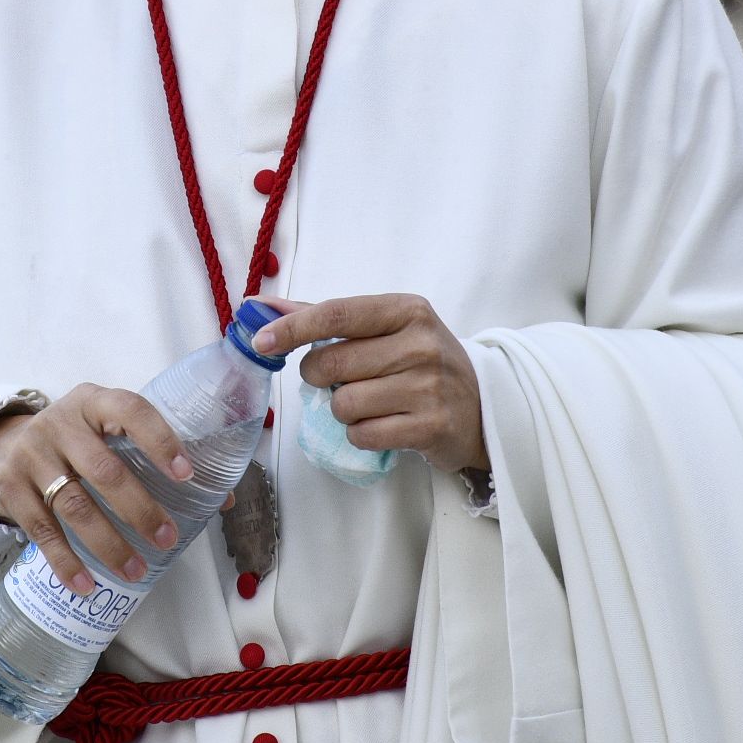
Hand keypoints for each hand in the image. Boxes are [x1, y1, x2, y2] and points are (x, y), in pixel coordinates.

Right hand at [0, 385, 191, 593]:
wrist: (4, 446)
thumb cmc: (78, 440)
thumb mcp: (109, 430)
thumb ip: (157, 455)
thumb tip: (221, 499)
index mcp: (94, 402)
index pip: (131, 410)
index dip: (160, 440)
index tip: (186, 475)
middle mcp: (61, 424)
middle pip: (103, 470)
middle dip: (139, 509)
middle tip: (167, 538)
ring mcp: (32, 456)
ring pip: (74, 505)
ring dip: (108, 543)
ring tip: (136, 570)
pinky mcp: (10, 488)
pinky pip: (42, 531)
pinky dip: (66, 561)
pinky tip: (87, 583)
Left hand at [254, 294, 487, 477]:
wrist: (483, 406)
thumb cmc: (421, 362)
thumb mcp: (385, 329)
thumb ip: (324, 318)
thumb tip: (260, 307)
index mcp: (407, 310)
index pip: (337, 314)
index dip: (292, 327)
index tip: (260, 341)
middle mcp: (421, 343)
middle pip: (332, 363)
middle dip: (319, 376)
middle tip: (338, 379)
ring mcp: (428, 386)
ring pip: (344, 403)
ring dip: (343, 410)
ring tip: (370, 404)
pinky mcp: (430, 426)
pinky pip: (363, 434)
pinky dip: (361, 434)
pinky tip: (383, 425)